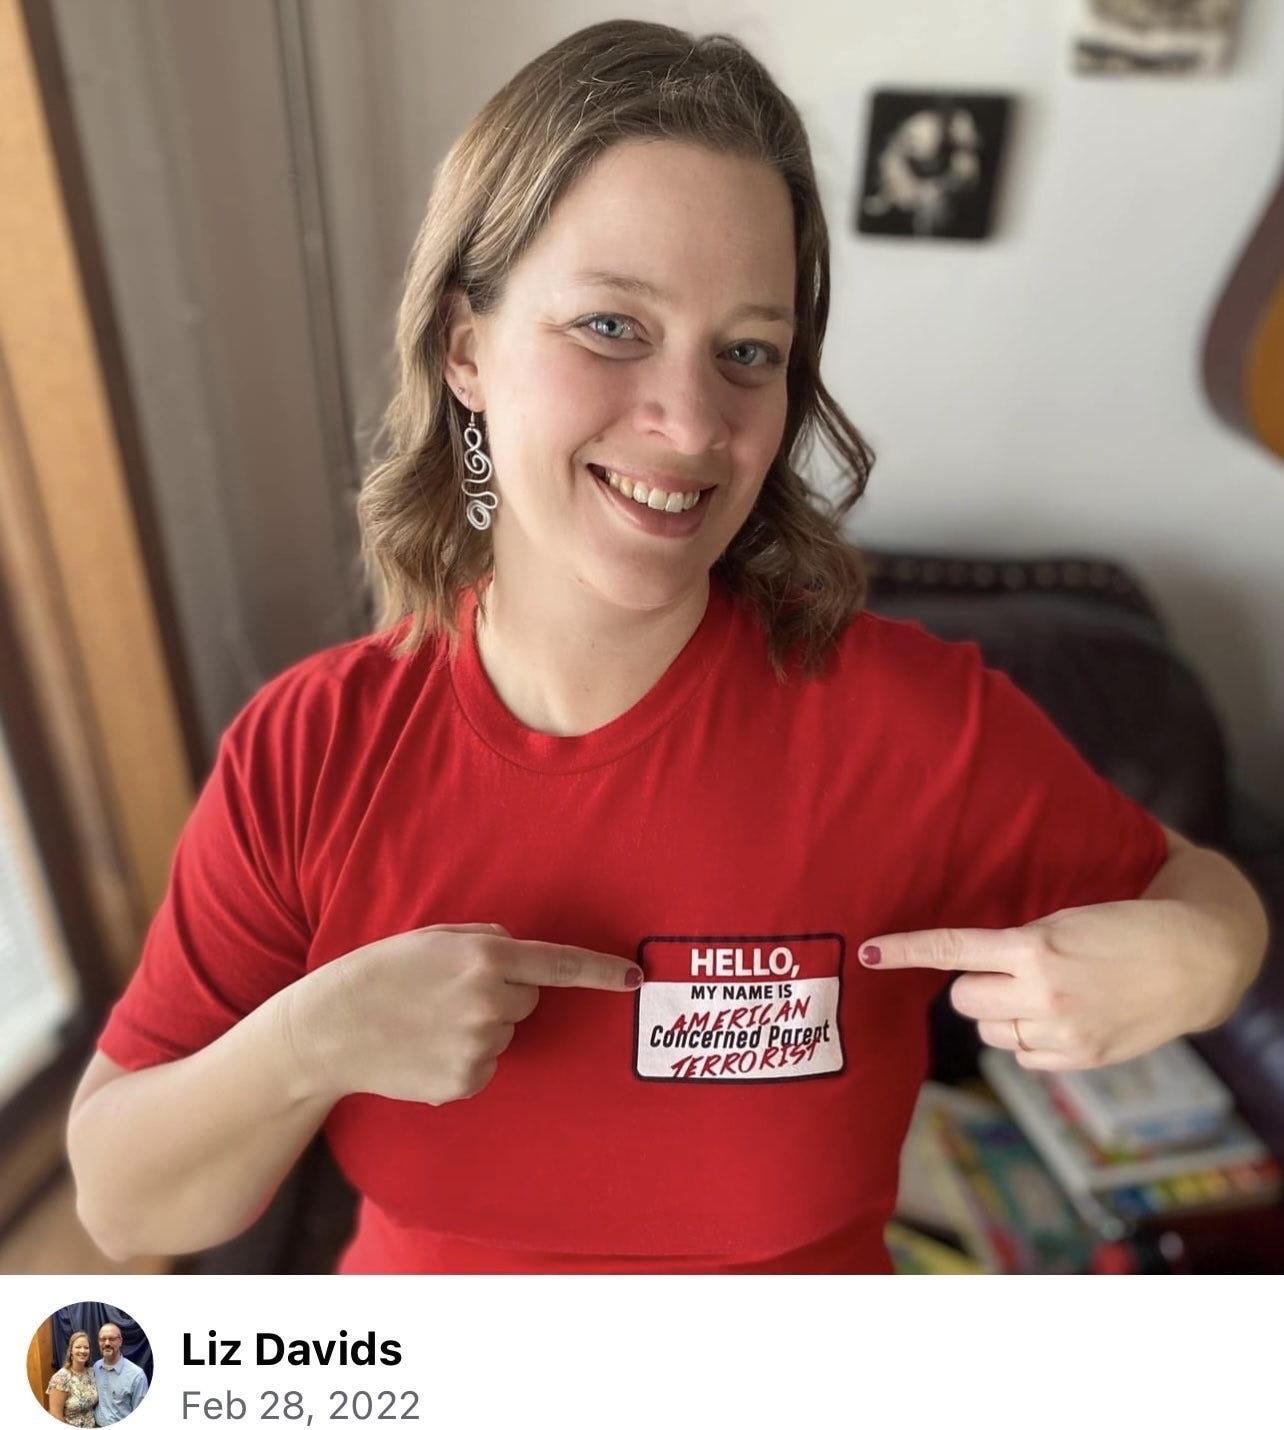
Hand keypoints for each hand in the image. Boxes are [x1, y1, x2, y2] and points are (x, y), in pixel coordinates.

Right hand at [286, 923, 641, 1103]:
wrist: (328, 1031)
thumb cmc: (380, 973)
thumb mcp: (433, 938)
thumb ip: (486, 940)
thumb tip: (521, 957)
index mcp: (485, 958)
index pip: (558, 965)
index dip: (601, 971)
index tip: (634, 978)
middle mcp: (490, 1003)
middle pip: (527, 999)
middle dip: (501, 994)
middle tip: (448, 993)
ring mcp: (480, 1048)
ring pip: (505, 1033)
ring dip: (480, 1026)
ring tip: (428, 1022)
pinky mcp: (466, 1083)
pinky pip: (487, 1064)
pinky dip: (464, 1057)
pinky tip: (426, 1048)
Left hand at [859, 898, 1235, 1070]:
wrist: (1192, 961)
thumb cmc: (1124, 929)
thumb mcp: (1064, 922)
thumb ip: (1016, 947)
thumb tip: (968, 968)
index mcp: (1034, 948)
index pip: (952, 949)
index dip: (905, 950)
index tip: (867, 953)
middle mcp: (1041, 994)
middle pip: (963, 998)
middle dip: (976, 985)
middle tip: (1010, 970)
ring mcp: (1060, 1033)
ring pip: (990, 1029)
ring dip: (1002, 1012)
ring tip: (1044, 993)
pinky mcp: (1077, 1060)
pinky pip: (1021, 1055)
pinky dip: (1029, 1039)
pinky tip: (1061, 1018)